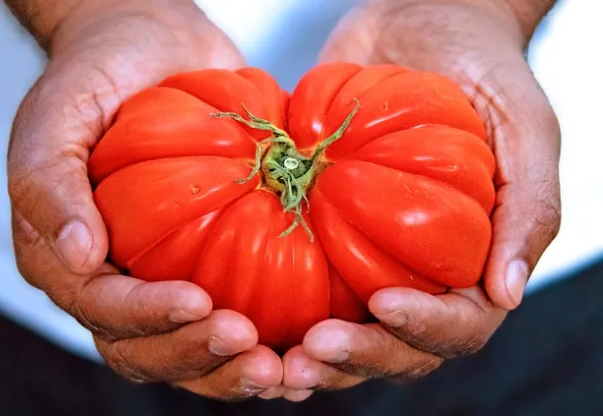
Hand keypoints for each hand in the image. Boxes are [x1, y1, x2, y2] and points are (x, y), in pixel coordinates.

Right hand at [8, 0, 281, 399]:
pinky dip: (263, 343)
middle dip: (196, 354)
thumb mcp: (58, 116)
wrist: (152, 47)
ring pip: (188, 352)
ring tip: (278, 366)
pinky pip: (231, 319)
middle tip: (250, 345)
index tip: (199, 303)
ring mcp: (163, 278)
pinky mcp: (211, 265)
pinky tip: (298, 346)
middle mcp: (115, 281)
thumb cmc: (99, 75)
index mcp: (68, 256)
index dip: (147, 317)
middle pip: (145, 350)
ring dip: (231, 369)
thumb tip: (79, 257)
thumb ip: (50, 185)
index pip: (101, 309)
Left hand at [281, 0, 560, 396]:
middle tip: (313, 351)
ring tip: (280, 359)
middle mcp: (422, 270)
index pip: (460, 323)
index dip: (425, 327)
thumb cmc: (481, 68)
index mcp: (475, 260)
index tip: (383, 304)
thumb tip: (507, 293)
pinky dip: (280, 315)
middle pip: (397, 345)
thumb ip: (529, 208)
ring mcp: (371, 257)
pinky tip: (247, 321)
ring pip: (349, 330)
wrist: (420, 20)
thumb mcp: (524, 128)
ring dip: (316, 355)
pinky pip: (303, 284)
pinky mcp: (324, 233)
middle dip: (359, 355)